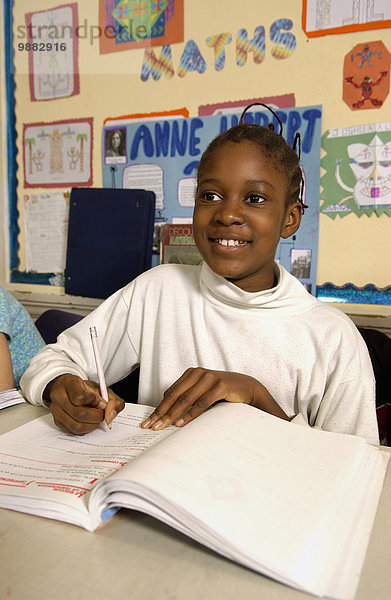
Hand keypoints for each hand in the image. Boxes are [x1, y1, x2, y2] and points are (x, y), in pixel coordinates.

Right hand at [43, 374, 124, 434]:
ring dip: (92, 425)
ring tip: (97, 418)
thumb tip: (110, 417)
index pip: (80, 397)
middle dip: (96, 416)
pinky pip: (74, 431)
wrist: (70, 390)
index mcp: (70, 383)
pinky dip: (86, 429)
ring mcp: (56, 410)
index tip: (102, 403)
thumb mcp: (102, 389)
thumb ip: (113, 401)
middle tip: (102, 414)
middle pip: (79, 413)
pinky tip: (89, 422)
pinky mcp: (57, 421)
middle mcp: (59, 396)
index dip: (95, 402)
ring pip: (76, 425)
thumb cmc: (86, 390)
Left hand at [141, 367, 288, 429]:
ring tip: (163, 426)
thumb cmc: (223, 392)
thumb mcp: (203, 392)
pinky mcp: (220, 385)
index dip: (159, 407)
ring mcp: (209, 378)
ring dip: (173, 414)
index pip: (170, 392)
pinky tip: (182, 423)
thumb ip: (188, 398)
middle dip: (162, 412)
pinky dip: (191, 414)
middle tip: (152, 426)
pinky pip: (202, 402)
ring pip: (186, 399)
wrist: (247, 388)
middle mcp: (198, 373)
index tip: (149, 420)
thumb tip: (168, 415)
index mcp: (191, 373)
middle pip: (175, 395)